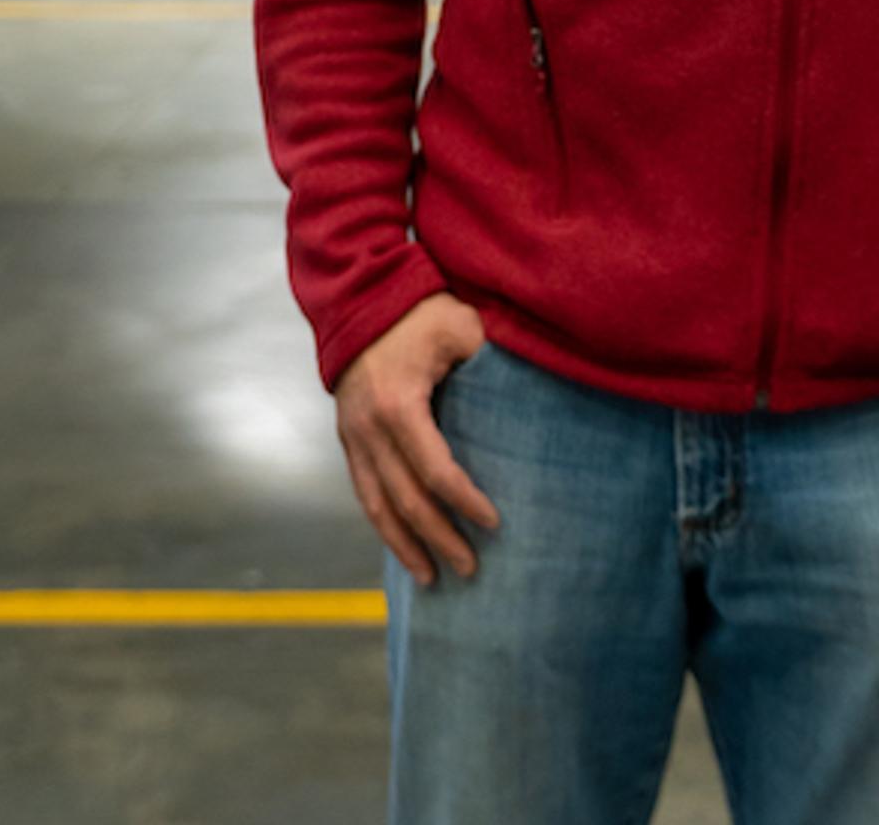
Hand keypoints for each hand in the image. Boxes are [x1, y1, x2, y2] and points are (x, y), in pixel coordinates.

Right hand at [332, 293, 501, 585]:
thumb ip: (489, 361)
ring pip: (377, 506)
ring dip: (406, 545)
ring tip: (433, 579)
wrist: (361, 300)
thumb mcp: (460, 326)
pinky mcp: (349, 439)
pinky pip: (365, 492)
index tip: (494, 523)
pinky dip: (385, 524)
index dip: (465, 501)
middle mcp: (368, 427)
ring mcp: (353, 436)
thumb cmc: (420, 311)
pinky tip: (405, 547)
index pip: (435, 469)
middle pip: (406, 499)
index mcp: (398, 404)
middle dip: (439, 538)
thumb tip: (529, 392)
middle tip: (471, 568)